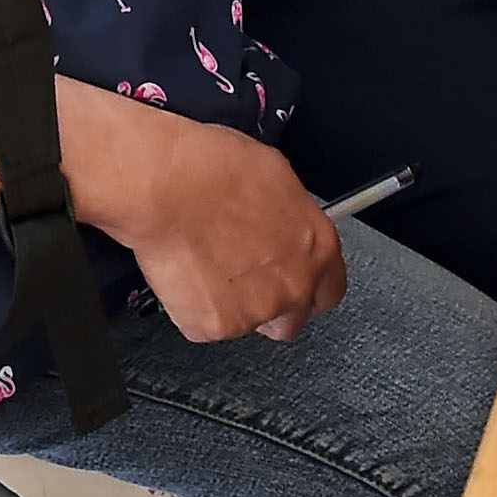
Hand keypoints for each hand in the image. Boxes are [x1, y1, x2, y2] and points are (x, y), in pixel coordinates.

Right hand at [108, 119, 345, 343]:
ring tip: (206, 263)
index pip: (330, 289)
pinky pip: (205, 323)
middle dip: (271, 302)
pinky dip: (194, 305)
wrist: (166, 187)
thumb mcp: (275, 176)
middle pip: (292, 317)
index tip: (291, 276)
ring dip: (231, 302)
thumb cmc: (213, 169)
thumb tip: (282, 224)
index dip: (308, 284)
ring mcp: (256, 312)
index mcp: (317, 248)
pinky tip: (186, 271)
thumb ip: (291, 217)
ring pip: (248, 322)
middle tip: (240, 273)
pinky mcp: (215, 326)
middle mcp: (294, 286)